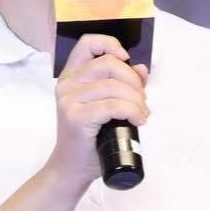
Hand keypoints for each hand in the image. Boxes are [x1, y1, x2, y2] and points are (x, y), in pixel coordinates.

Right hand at [45, 33, 149, 188]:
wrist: (73, 167)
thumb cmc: (91, 137)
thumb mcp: (107, 105)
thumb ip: (123, 85)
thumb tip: (142, 68)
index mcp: (72, 75)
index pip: (87, 43)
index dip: (110, 44)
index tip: (126, 59)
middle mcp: (67, 83)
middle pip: (109, 64)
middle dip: (134, 81)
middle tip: (141, 102)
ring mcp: (68, 99)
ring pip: (114, 86)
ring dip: (136, 101)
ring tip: (141, 115)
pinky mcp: (76, 117)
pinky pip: (113, 105)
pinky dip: (132, 111)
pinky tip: (137, 121)